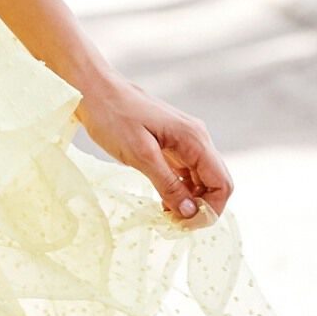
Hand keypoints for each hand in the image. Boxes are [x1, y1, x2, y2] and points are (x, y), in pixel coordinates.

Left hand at [74, 75, 233, 223]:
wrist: (94, 90)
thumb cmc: (113, 117)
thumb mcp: (139, 155)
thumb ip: (167, 184)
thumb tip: (190, 212)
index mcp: (194, 139)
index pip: (222, 183)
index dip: (210, 209)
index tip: (185, 226)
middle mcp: (197, 139)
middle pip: (215, 182)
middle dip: (201, 208)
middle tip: (173, 225)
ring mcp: (185, 141)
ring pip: (200, 180)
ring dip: (189, 201)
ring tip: (165, 217)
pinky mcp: (171, 144)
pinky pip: (185, 173)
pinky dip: (178, 190)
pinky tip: (162, 203)